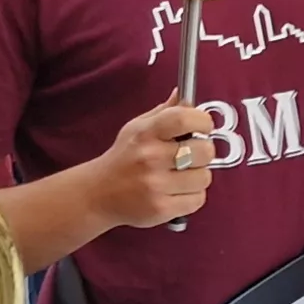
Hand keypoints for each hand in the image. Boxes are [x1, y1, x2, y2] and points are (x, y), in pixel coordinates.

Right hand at [93, 102, 214, 228]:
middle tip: (194, 154)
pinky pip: (198, 199)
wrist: (99, 194)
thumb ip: (164, 112)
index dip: (203, 121)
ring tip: (182, 175)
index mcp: (146, 133)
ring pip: (204, 177)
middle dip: (204, 151)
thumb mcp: (137, 127)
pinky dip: (192, 196)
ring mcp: (156, 185)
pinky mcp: (161, 208)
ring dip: (198, 176)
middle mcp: (150, 158)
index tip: (204, 126)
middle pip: (204, 150)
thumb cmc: (123, 158)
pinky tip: (177, 191)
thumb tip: (183, 94)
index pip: (185, 119)